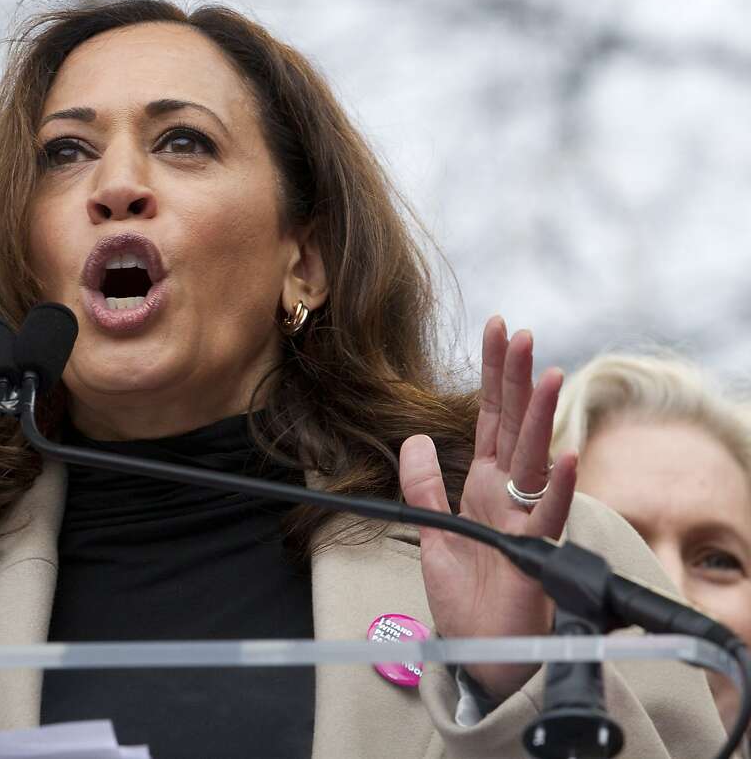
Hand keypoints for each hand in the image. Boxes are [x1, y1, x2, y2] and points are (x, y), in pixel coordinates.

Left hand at [398, 316, 576, 699]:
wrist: (481, 655)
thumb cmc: (467, 599)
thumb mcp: (434, 533)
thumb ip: (425, 487)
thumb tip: (416, 439)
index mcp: (487, 485)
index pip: (491, 418)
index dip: (494, 374)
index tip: (498, 328)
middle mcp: (510, 496)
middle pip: (514, 426)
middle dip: (516, 379)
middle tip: (520, 332)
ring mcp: (525, 521)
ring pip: (536, 460)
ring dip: (542, 419)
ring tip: (547, 374)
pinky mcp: (532, 555)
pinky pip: (549, 517)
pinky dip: (559, 488)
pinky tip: (566, 457)